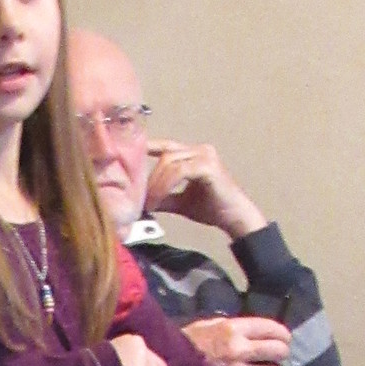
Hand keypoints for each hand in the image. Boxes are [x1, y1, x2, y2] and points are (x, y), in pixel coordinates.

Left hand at [144, 140, 266, 239]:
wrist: (235, 218)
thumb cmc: (212, 209)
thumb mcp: (181, 202)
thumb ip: (163, 198)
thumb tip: (141, 202)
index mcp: (194, 155)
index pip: (167, 147)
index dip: (148, 149)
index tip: (129, 157)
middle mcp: (200, 150)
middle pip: (165, 155)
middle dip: (150, 177)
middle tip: (141, 199)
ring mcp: (205, 156)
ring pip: (170, 161)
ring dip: (156, 184)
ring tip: (149, 203)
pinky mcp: (208, 166)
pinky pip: (179, 171)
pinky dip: (165, 186)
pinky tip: (158, 200)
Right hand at [183, 314, 292, 365]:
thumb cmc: (186, 344)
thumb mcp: (207, 325)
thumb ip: (230, 326)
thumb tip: (248, 330)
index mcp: (233, 329)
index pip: (270, 328)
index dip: (282, 333)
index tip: (284, 337)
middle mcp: (240, 348)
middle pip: (277, 349)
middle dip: (281, 352)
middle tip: (279, 354)